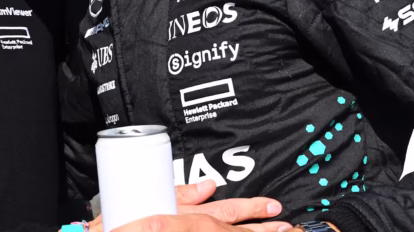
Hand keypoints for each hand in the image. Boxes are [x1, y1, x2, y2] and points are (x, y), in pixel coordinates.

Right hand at [101, 181, 290, 231]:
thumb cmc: (126, 221)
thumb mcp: (155, 200)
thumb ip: (182, 192)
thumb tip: (210, 186)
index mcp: (187, 213)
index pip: (226, 210)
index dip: (252, 210)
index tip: (275, 208)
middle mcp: (190, 226)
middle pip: (230, 227)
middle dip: (261, 229)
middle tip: (287, 228)